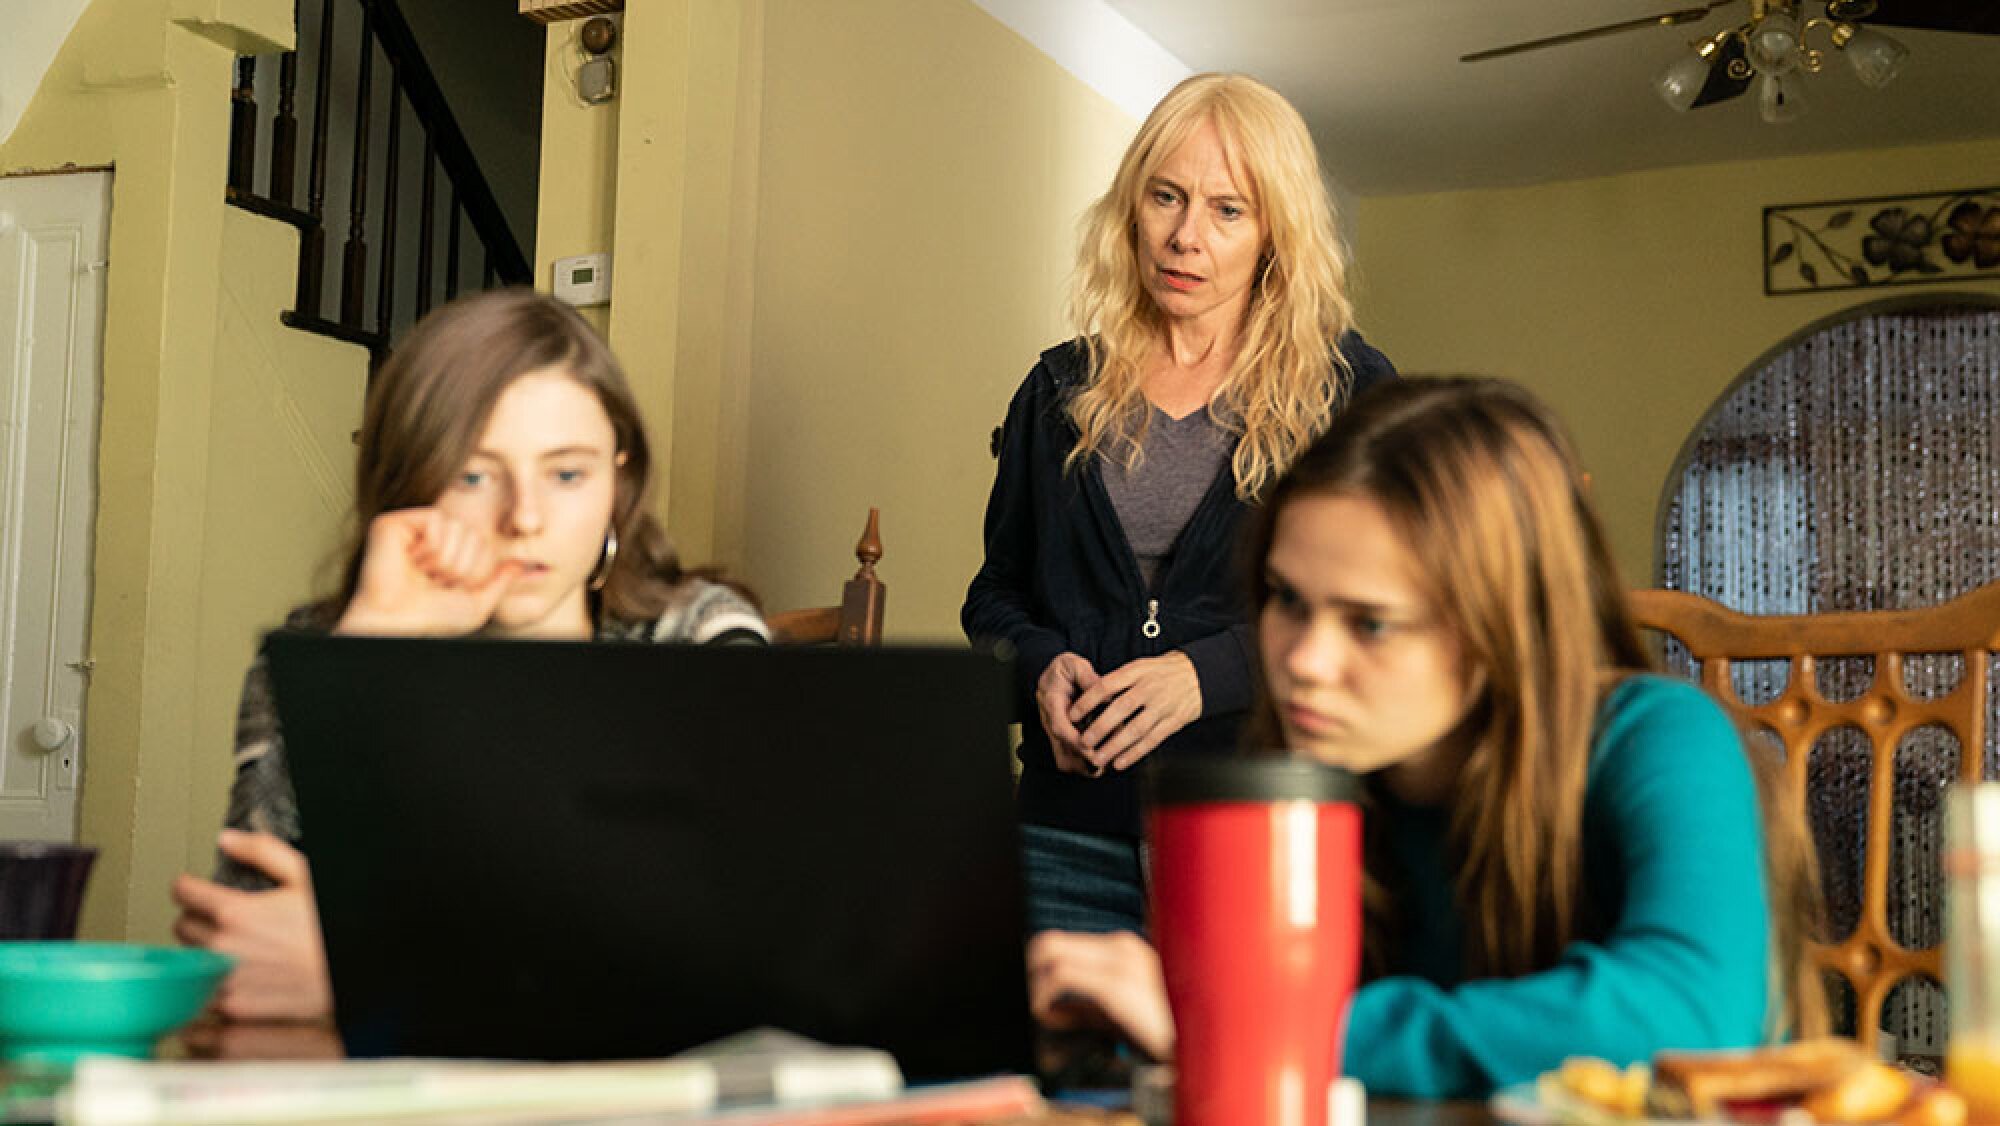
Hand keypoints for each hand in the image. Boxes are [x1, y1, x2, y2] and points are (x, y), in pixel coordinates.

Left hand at [170, 830, 332, 1020]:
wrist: (352, 972)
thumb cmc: (333, 927)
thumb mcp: (305, 877)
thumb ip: (262, 852)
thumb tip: (229, 839)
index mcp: (235, 912)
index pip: (184, 893)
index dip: (188, 886)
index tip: (192, 888)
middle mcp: (223, 947)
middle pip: (182, 927)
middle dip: (195, 917)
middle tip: (214, 918)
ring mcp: (226, 980)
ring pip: (189, 961)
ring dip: (200, 951)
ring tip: (224, 946)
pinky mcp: (234, 1008)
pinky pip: (202, 991)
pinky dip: (211, 982)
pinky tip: (230, 975)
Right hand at [334, 508, 519, 636]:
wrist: (396, 623)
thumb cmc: (431, 618)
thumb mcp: (476, 605)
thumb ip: (499, 583)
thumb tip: (518, 565)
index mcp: (446, 554)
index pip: (483, 546)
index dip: (475, 572)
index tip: (450, 589)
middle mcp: (428, 539)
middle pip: (474, 535)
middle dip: (462, 567)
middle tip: (434, 582)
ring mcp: (411, 529)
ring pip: (458, 527)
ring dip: (446, 560)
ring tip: (422, 574)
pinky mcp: (395, 523)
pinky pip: (437, 520)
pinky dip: (432, 548)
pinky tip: (412, 561)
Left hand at [1026, 930, 1174, 1061]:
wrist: (1221, 1045)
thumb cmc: (1176, 1038)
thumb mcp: (1132, 1015)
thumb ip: (1095, 1005)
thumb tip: (1058, 1012)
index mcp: (1126, 951)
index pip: (1058, 945)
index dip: (1040, 977)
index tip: (1043, 1008)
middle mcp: (1122, 949)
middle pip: (1047, 944)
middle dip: (1034, 980)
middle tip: (1045, 1015)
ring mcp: (1122, 964)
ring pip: (1047, 953)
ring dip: (1039, 992)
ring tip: (1054, 1022)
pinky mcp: (1118, 987)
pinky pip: (1059, 979)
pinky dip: (1047, 1003)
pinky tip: (1061, 1025)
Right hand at [1036, 653, 1102, 775]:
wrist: (1052, 675)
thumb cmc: (1064, 671)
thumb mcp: (1074, 665)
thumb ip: (1088, 677)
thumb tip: (1105, 693)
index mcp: (1051, 702)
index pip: (1059, 727)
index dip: (1074, 742)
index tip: (1091, 750)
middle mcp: (1050, 721)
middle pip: (1061, 751)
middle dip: (1082, 761)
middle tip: (1103, 764)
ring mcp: (1054, 733)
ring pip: (1063, 760)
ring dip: (1082, 767)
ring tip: (1103, 766)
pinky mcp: (1059, 739)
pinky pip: (1067, 760)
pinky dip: (1082, 766)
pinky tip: (1099, 764)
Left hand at [1070, 652, 1200, 771]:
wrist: (1198, 675)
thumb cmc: (1161, 672)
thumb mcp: (1139, 666)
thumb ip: (1117, 681)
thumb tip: (1088, 697)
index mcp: (1137, 672)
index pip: (1107, 685)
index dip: (1087, 701)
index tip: (1072, 714)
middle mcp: (1149, 688)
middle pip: (1121, 709)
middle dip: (1100, 727)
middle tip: (1083, 742)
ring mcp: (1163, 706)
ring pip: (1136, 729)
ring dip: (1115, 746)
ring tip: (1098, 758)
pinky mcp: (1174, 721)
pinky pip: (1152, 740)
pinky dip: (1135, 753)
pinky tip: (1120, 762)